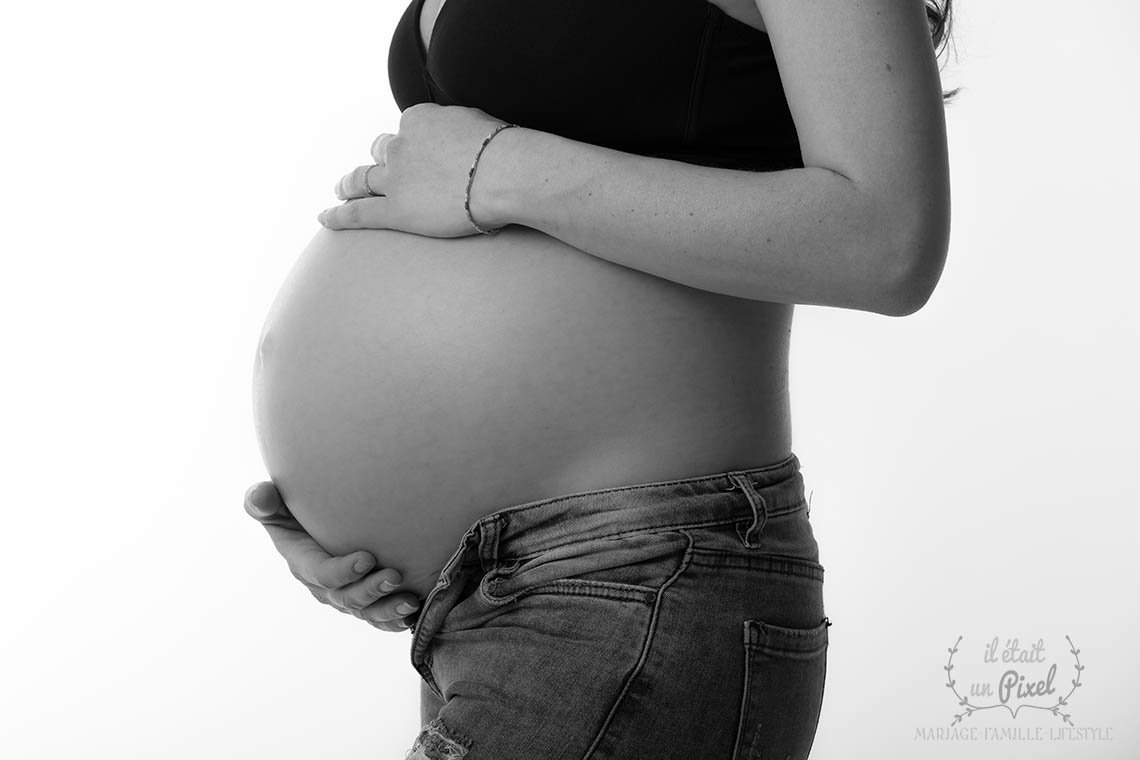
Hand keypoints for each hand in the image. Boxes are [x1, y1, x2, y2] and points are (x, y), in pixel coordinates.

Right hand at [243, 481, 421, 631]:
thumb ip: (264, 500)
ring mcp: (344, 594)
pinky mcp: (363, 599)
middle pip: (346, 597)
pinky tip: (412, 617)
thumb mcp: (274, 502)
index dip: (342, 571)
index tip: (367, 558)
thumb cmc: (294, 506)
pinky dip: (394, 620)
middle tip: (395, 576)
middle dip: (370, 590)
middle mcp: (323, 585)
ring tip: (411, 602)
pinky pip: (378, 616)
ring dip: (388, 610)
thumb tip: (260, 497)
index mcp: (302, 561)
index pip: (321, 573)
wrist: (318, 519)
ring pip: (365, 611)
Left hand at [318, 102, 509, 235]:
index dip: (412, 144)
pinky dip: (338, 215)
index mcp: (418, 121)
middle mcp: (400, 146)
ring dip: (349, 184)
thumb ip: (459, 128)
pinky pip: (358, 212)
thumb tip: (463, 136)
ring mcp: (395, 179)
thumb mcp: (477, 122)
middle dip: (377, 160)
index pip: (408, 131)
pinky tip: (324, 217)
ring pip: (363, 180)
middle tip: (370, 170)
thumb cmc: (502, 150)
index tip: (420, 153)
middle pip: (381, 153)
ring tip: (341, 190)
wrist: (504, 173)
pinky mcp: (396, 210)